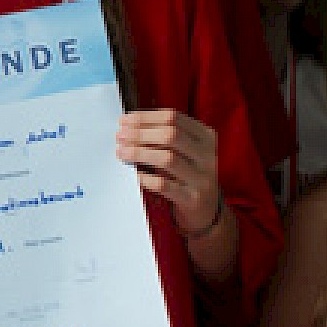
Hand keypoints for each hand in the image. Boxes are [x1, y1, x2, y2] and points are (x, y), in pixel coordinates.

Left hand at [116, 109, 220, 237]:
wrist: (206, 209)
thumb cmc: (187, 174)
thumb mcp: (184, 151)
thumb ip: (164, 137)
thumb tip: (128, 126)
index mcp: (206, 136)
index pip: (174, 117)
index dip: (145, 117)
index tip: (124, 120)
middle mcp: (207, 155)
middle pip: (171, 135)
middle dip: (140, 133)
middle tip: (120, 136)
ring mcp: (202, 178)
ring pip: (167, 158)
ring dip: (139, 152)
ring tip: (121, 152)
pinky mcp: (192, 198)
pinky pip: (163, 184)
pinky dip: (145, 177)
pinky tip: (133, 173)